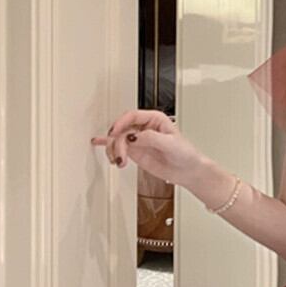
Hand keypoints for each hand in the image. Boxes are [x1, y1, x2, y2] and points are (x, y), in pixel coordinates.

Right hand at [90, 109, 206, 186]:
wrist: (188, 170)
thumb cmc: (185, 153)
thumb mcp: (170, 143)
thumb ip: (150, 138)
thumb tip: (132, 136)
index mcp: (155, 119)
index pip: (132, 116)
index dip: (121, 123)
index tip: (115, 133)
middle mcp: (145, 127)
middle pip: (121, 128)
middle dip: (117, 141)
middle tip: (120, 154)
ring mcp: (138, 140)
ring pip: (117, 139)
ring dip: (114, 150)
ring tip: (120, 162)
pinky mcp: (135, 152)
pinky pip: (118, 146)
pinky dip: (108, 146)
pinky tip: (97, 143)